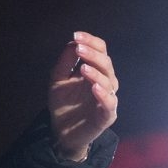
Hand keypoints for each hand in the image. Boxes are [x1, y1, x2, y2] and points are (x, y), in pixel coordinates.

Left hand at [47, 31, 118, 161]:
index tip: (76, 36)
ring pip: (110, 81)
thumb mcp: (57, 79)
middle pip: (106, 63)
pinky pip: (110, 103)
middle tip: (79, 49)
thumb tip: (72, 42)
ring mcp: (107, 98)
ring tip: (83, 69)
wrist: (61, 132)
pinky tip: (94, 88)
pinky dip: (104, 95)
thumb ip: (65, 62)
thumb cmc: (63, 103)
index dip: (91, 41)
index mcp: (95, 70)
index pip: (101, 50)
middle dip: (93, 54)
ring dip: (97, 73)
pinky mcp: (107, 115)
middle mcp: (105, 81)